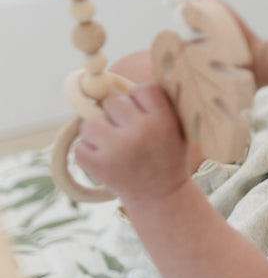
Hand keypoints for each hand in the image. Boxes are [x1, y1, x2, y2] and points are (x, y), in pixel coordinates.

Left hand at [75, 84, 190, 203]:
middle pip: (113, 102)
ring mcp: (117, 149)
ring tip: (112, 142)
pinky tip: (106, 158)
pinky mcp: (98, 166)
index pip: (141, 90)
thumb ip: (159, 103)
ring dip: (98, 130)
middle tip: (127, 129)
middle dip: (117, 114)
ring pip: (91, 121)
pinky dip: (89, 150)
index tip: (143, 113)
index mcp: (163, 120)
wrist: (162, 197)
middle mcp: (141, 132)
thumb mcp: (177, 126)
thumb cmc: (168, 155)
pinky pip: (80, 144)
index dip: (138, 99)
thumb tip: (120, 79)